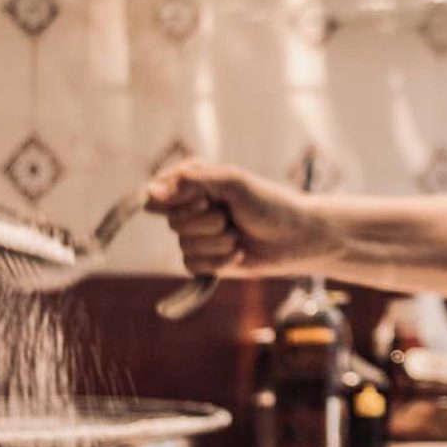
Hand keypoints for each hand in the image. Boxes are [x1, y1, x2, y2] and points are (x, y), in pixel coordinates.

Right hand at [145, 160, 332, 276]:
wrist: (298, 238)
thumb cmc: (270, 204)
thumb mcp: (232, 182)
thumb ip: (191, 181)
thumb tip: (149, 192)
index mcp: (196, 183)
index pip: (159, 191)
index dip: (178, 200)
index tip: (206, 197)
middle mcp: (193, 208)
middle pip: (173, 222)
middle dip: (207, 222)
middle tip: (232, 215)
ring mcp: (200, 235)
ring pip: (184, 246)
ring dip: (217, 242)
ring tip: (239, 234)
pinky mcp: (207, 260)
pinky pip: (192, 265)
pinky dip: (219, 260)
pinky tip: (239, 252)